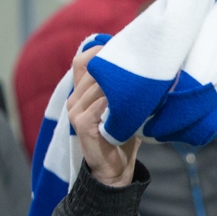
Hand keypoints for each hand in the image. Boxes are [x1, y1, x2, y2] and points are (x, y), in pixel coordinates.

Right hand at [67, 46, 139, 187]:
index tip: (124, 46)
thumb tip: (143, 66)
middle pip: (93, 71)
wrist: (115, 169)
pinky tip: (133, 103)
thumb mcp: (121, 109)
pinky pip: (100, 105)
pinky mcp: (81, 125)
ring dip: (121, 84)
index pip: (82, 61)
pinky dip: (117, 102)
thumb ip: (121, 90)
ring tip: (142, 82)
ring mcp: (75, 111)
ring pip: (98, 86)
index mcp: (80, 93)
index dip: (99, 51)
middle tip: (142, 63)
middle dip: (117, 67)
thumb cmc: (121, 136)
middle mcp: (73, 100)